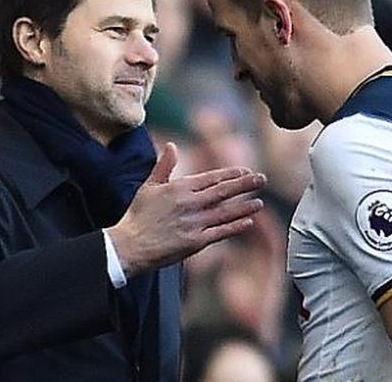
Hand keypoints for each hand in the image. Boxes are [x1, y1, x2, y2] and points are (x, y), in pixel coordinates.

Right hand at [107, 142, 266, 276]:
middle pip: (223, 191)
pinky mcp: (196, 242)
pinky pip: (221, 232)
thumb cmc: (138, 216)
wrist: (130, 245)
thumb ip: (164, 166)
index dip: (230, 174)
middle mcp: (191, 203)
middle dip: (245, 185)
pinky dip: (235, 227)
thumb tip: (171, 146)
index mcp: (180, 188)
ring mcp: (195, 223)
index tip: (244, 170)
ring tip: (260, 202)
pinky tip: (248, 222)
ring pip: (226, 212)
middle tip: (262, 179)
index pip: (211, 178)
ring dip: (245, 206)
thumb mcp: (149, 186)